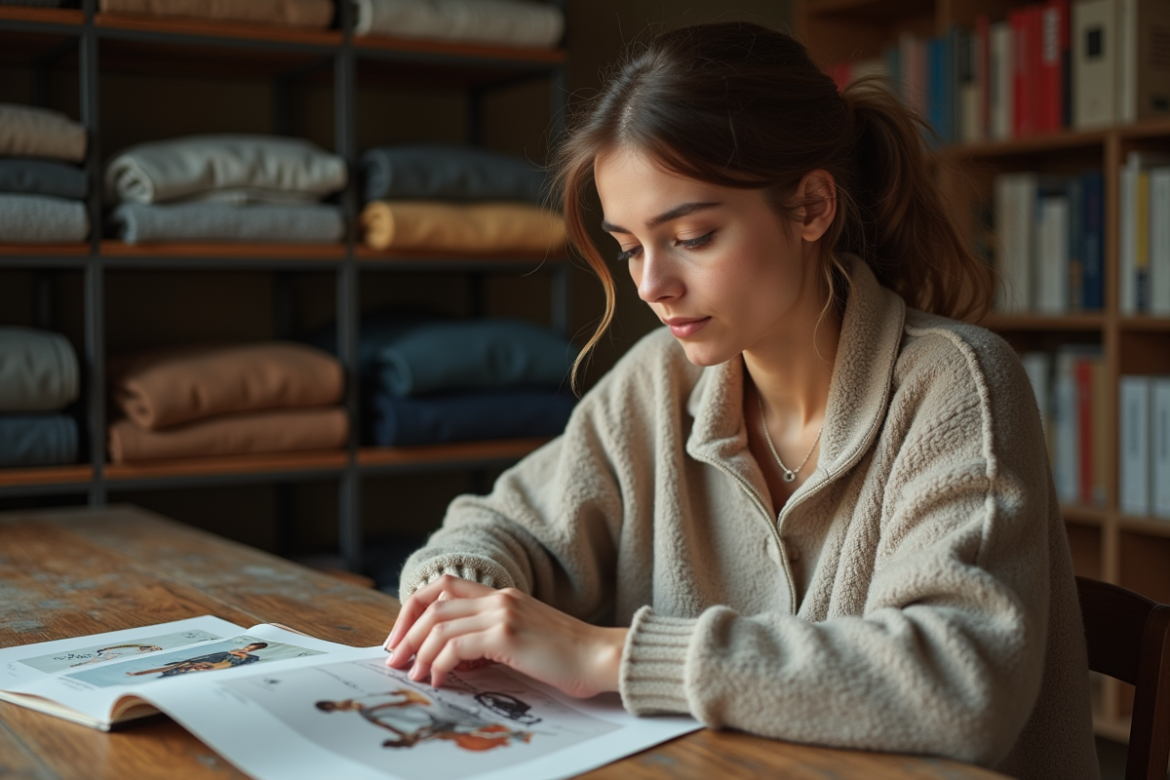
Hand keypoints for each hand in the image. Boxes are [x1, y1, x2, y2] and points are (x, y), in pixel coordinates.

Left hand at [384, 575, 627, 698]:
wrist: (602, 657)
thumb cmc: (568, 657)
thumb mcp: (523, 640)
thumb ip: (491, 640)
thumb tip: (454, 660)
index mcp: (502, 595)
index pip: (443, 586)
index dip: (414, 608)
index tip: (403, 637)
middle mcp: (499, 597)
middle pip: (432, 601)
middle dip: (406, 632)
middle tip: (396, 659)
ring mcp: (502, 613)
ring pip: (439, 623)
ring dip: (419, 651)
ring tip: (415, 675)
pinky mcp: (506, 635)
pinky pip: (455, 645)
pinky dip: (439, 663)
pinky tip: (440, 680)